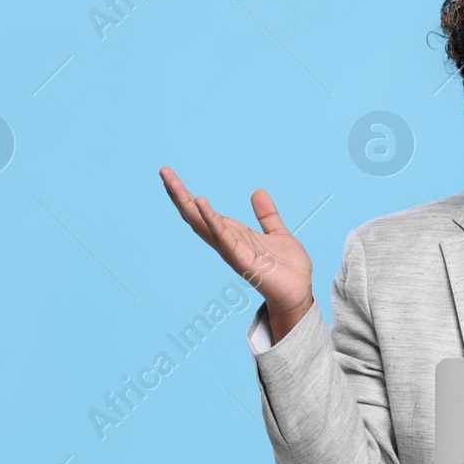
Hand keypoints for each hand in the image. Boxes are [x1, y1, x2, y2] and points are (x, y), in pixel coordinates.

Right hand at [159, 166, 314, 335]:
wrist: (299, 292)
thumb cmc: (287, 268)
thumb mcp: (277, 233)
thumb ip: (266, 215)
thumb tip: (257, 192)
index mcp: (233, 234)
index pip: (204, 212)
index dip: (188, 195)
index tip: (172, 176)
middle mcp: (227, 242)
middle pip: (196, 216)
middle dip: (179, 194)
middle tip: (164, 171)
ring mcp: (232, 251)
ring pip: (202, 224)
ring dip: (186, 203)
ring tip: (172, 182)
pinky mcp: (242, 260)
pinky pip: (223, 237)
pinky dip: (211, 220)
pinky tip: (201, 202)